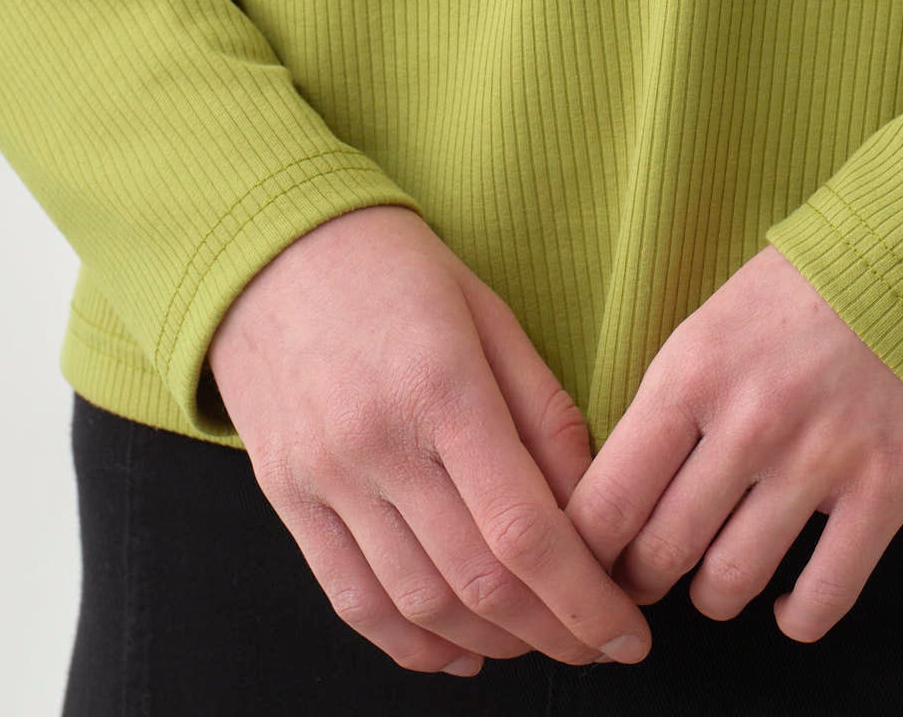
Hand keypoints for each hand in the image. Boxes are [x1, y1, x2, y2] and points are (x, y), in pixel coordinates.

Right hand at [207, 205, 655, 677]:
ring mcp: (324, 480)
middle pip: (478, 582)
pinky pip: (354, 601)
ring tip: (543, 642)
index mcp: (442, 387)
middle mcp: (377, 444)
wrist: (271, 249)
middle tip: (600, 645)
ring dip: (493, 644)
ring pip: (420, 605)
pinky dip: (414, 645)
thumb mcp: (491, 315)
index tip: (631, 634)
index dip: (586, 598)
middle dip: (554, 633)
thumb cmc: (396, 272)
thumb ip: (546, 415)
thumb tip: (595, 510)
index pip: (524, 529)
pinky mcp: (288, 502)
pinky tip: (463, 652)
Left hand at [562, 243, 902, 644]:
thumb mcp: (716, 318)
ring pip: (730, 583)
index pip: (606, 501)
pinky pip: (822, 597)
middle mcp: (748, 423)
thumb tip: (625, 487)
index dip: (587, 552)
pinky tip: (787, 602)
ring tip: (717, 577)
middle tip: (646, 577)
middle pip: (660, 553)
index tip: (590, 561)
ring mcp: (818, 461)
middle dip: (642, 580)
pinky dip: (796, 618)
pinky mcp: (884, 490)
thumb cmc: (813, 284)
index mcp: (692, 370)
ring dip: (714, 595)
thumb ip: (672, 399)